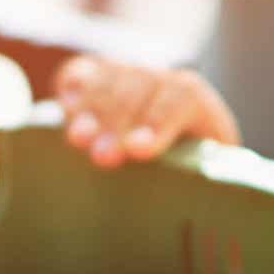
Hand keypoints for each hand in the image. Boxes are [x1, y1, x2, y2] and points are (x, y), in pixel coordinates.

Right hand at [55, 55, 239, 168]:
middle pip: (138, 89)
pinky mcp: (92, 74)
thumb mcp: (203, 167)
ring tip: (79, 139)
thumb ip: (202, 174)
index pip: (181, 99)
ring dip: (91, 111)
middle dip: (118, 123)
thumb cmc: (188, 164)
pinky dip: (71, 91)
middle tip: (104, 157)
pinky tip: (65, 110)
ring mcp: (124, 73)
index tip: (140, 149)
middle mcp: (159, 80)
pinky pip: (78, 74)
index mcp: (194, 99)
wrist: (172, 135)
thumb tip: (208, 200)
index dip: (159, 122)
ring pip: (107, 82)